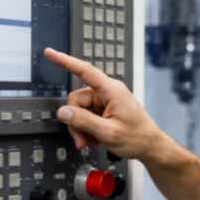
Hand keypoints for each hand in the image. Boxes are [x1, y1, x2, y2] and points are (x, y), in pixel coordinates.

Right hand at [44, 48, 161, 159]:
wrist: (149, 146)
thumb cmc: (137, 138)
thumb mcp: (108, 133)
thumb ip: (83, 121)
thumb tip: (63, 112)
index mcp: (112, 91)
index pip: (84, 71)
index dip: (65, 61)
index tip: (50, 53)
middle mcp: (108, 92)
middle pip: (76, 100)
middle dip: (76, 122)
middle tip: (82, 141)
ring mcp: (106, 100)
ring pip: (79, 110)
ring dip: (81, 128)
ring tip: (91, 142)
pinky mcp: (105, 108)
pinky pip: (86, 115)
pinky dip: (87, 128)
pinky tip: (95, 138)